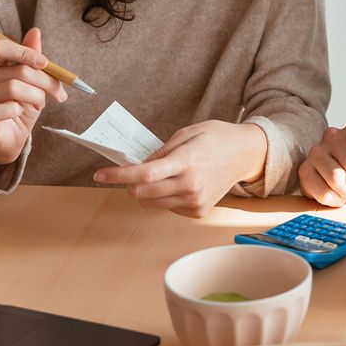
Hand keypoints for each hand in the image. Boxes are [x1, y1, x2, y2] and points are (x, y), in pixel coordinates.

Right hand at [0, 27, 67, 166]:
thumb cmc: (20, 106)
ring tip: (40, 104)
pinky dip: (19, 110)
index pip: (1, 47)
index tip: (45, 62)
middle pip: (16, 70)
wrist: (11, 138)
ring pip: (13, 88)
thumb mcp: (31, 81)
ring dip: (36, 97)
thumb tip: (35, 31)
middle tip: (58, 92)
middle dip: (44, 80)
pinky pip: (4, 109)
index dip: (24, 52)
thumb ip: (31, 57)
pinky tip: (20, 112)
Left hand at [92, 120, 267, 217]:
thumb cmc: (217, 139)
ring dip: (144, 192)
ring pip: (151, 203)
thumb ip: (161, 152)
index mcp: (186, 162)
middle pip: (142, 193)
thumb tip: (139, 166)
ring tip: (156, 176)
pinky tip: (174, 184)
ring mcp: (195, 201)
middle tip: (130, 172)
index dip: (118, 176)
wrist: (245, 154)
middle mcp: (190, 185)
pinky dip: (162, 197)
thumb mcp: (187, 133)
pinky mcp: (198, 211)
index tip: (100, 175)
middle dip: (129, 184)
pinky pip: (167, 207)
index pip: (144, 174)